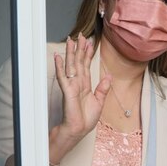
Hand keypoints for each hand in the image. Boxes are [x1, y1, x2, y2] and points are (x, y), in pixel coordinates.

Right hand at [50, 34, 110, 162]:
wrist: (78, 130)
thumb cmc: (85, 119)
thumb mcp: (99, 103)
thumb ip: (103, 89)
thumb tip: (108, 76)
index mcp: (86, 85)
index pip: (87, 66)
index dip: (88, 54)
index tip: (90, 43)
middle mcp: (78, 83)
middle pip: (79, 62)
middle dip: (80, 48)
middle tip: (81, 35)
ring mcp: (72, 86)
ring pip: (71, 66)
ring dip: (71, 53)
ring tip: (70, 40)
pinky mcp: (67, 91)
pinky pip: (63, 76)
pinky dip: (60, 66)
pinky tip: (58, 57)